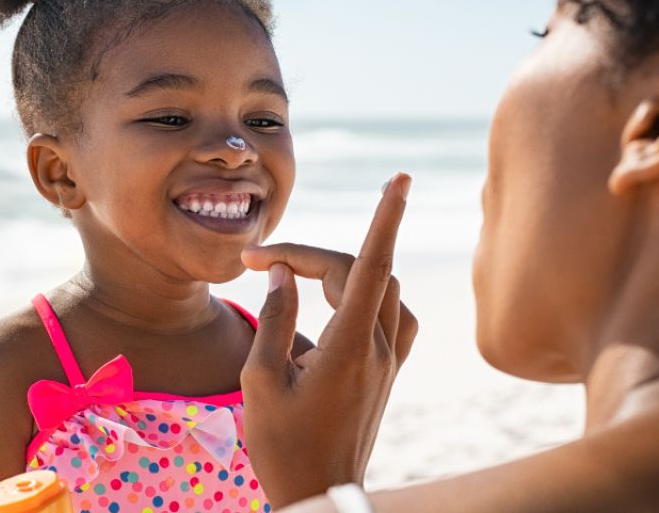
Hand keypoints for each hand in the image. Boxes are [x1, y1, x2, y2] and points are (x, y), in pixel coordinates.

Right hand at [239, 173, 416, 508]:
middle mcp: (377, 350)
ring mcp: (388, 362)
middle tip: (262, 262)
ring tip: (300, 276)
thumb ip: (273, 320)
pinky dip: (370, 294)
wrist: (319, 494)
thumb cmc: (282, 446)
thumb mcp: (259, 382)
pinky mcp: (388, 373)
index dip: (385, 218)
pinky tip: (341, 301)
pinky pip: (393, 316)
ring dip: (346, 270)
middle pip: (362, 273)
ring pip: (384, 290)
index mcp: (346, 350)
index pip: (371, 267)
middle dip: (313, 255)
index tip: (399, 178)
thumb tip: (282, 273)